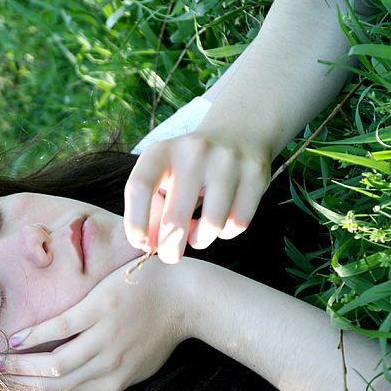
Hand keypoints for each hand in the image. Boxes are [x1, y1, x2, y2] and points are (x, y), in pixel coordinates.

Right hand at [0, 256, 197, 390]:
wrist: (189, 297)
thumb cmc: (162, 327)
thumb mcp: (137, 363)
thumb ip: (106, 372)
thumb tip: (74, 379)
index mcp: (115, 382)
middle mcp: (107, 366)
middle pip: (54, 385)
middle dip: (19, 387)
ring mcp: (103, 338)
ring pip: (53, 363)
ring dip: (20, 366)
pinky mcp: (100, 310)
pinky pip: (60, 327)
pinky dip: (34, 336)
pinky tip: (15, 339)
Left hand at [124, 128, 271, 263]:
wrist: (238, 134)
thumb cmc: (190, 167)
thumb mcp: (165, 176)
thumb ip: (153, 210)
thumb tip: (151, 246)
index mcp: (162, 151)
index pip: (139, 188)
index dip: (135, 223)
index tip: (142, 243)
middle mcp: (194, 152)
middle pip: (174, 219)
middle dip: (170, 249)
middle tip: (171, 255)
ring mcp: (228, 161)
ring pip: (211, 226)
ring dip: (201, 240)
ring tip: (198, 233)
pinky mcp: (255, 174)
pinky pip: (237, 223)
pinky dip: (226, 232)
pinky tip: (222, 220)